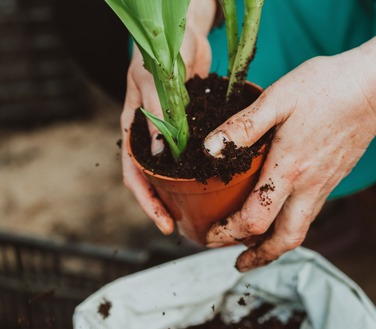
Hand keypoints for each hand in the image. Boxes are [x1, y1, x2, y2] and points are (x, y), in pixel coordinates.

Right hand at [120, 0, 214, 233]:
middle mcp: (151, 136)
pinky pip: (193, 153)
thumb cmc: (161, 52)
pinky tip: (219, 179)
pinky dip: (201, 168)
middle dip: (167, 204)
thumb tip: (160, 156)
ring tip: (204, 210)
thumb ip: (157, 116)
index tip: (164, 223)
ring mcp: (171, 132)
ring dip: (184, 191)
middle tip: (187, 225)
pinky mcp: (190, 125)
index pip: (134, 175)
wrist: (184, 32)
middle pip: (154, 179)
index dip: (147, 202)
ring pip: (174, 170)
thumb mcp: (154, 83)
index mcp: (133, 129)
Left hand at [204, 12, 375, 270]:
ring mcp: (325, 184)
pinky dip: (290, 224)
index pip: (255, 220)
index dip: (228, 234)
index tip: (209, 236)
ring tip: (253, 245)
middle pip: (285, 240)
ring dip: (274, 244)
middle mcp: (309, 186)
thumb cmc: (326, 87)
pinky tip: (279, 210)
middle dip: (258, 257)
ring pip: (299, 229)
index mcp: (290, 169)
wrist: (375, 85)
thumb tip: (209, 150)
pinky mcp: (334, 177)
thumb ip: (243, 127)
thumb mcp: (278, 99)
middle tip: (237, 262)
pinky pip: (310, 212)